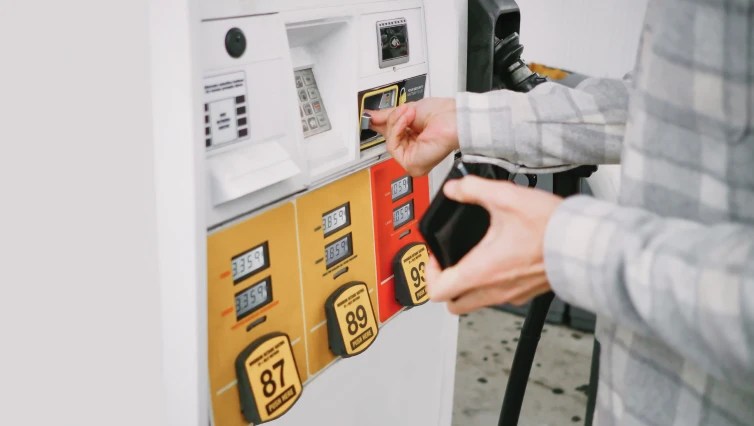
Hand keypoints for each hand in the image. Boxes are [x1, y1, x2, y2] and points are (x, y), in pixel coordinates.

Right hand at [367, 98, 458, 175]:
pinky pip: (392, 146)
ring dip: (397, 123)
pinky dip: (398, 130)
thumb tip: (370, 117)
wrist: (454, 118)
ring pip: (389, 142)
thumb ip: (387, 116)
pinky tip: (408, 121)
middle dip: (392, 120)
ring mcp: (412, 160)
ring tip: (409, 114)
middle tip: (401, 110)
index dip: (381, 124)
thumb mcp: (408, 110)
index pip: (390, 135)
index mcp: (414, 140)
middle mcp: (413, 152)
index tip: (370, 116)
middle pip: (388, 138)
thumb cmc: (443, 115)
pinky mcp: (411, 164)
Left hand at [425, 175, 562, 314]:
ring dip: (467, 286)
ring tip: (473, 258)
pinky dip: (490, 284)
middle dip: (445, 284)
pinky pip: (498, 296)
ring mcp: (511, 295)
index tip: (435, 255)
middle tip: (449, 262)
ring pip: (476, 303)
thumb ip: (474, 190)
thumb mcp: (506, 198)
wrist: (584, 243)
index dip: (428, 273)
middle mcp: (493, 290)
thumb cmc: (550, 227)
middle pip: (454, 305)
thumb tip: (456, 188)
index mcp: (481, 271)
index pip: (437, 291)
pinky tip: (499, 261)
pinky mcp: (526, 293)